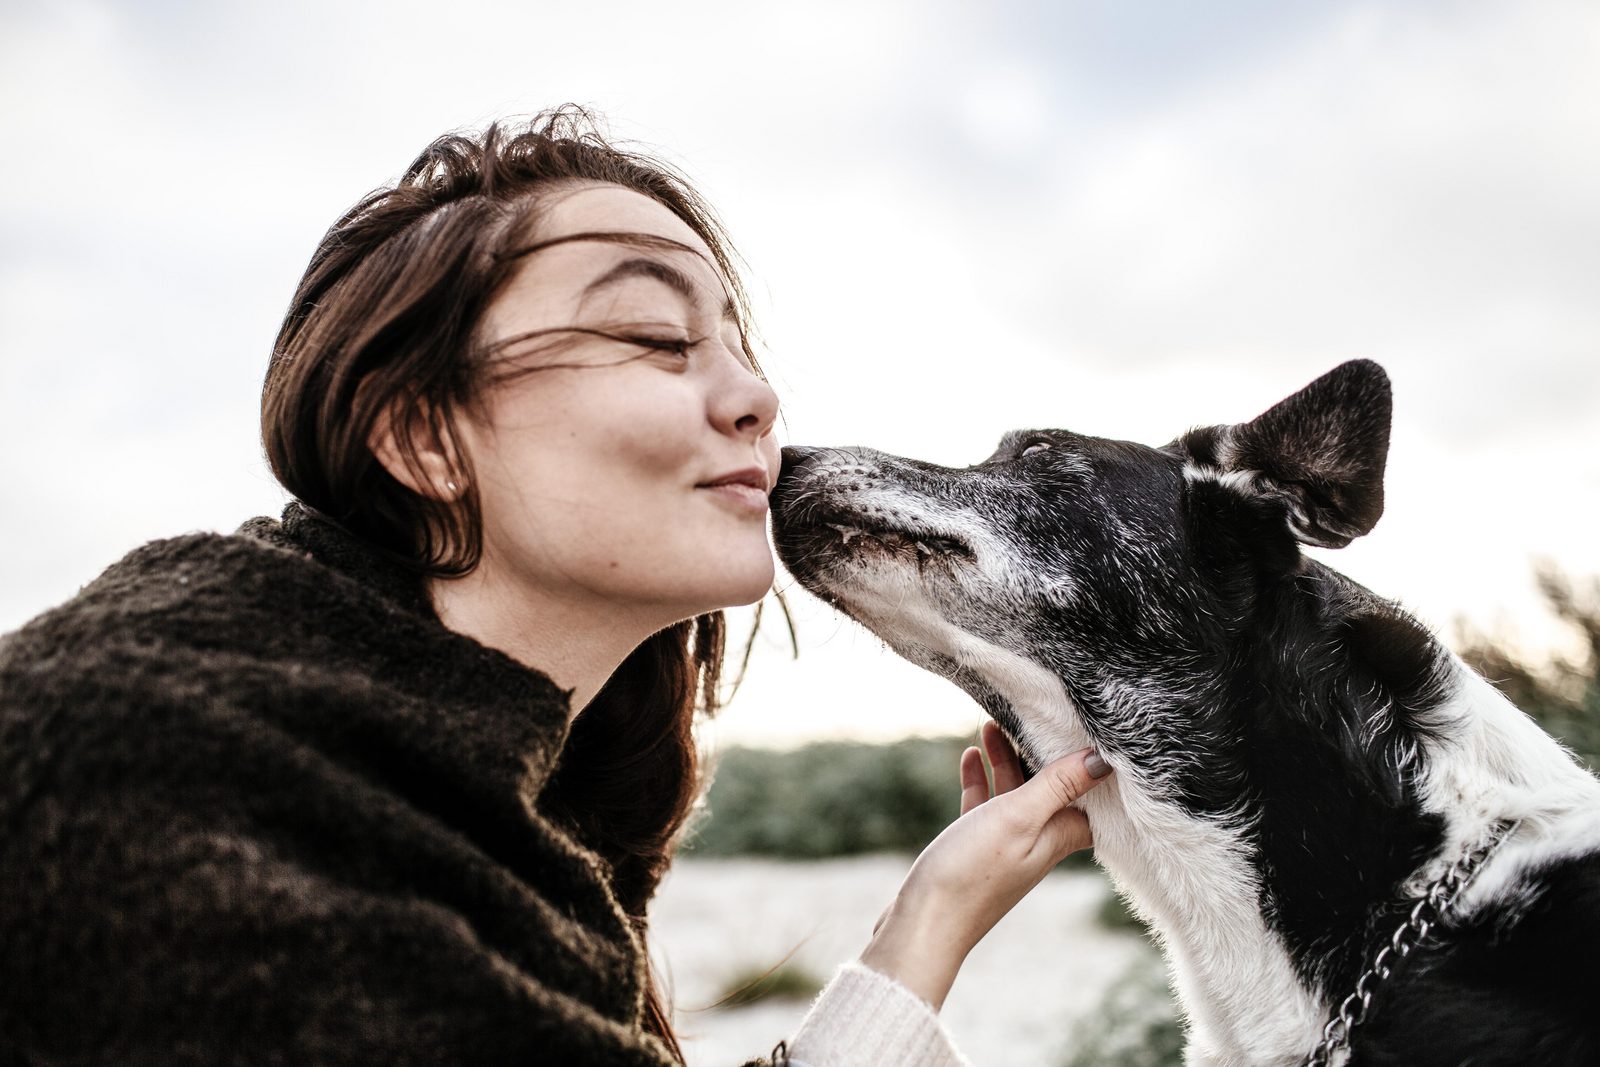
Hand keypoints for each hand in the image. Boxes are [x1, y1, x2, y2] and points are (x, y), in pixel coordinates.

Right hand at [858, 722, 1110, 1009]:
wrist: (923, 925)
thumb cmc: (972, 873)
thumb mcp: (1018, 819)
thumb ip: (1058, 786)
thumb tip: (1104, 760)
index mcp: (1057, 836)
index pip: (1088, 795)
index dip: (1089, 764)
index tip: (1082, 728)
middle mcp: (1038, 843)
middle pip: (1050, 788)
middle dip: (1039, 750)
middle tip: (1026, 713)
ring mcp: (1006, 847)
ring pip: (1015, 793)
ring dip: (1005, 759)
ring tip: (990, 724)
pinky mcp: (975, 850)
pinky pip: (985, 807)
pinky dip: (980, 780)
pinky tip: (969, 758)